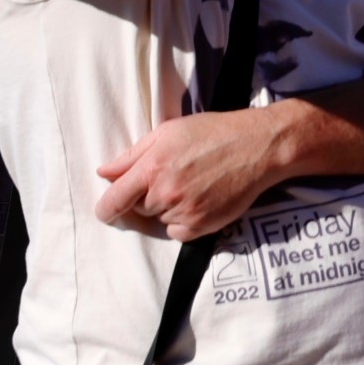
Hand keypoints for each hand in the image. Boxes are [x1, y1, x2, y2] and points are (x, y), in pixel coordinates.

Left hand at [94, 106, 286, 240]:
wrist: (259, 146)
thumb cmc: (214, 133)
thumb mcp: (169, 132)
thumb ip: (132, 155)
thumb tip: (104, 173)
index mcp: (152, 168)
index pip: (113, 201)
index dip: (106, 209)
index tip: (107, 211)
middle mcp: (165, 193)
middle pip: (137, 210)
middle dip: (146, 198)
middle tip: (171, 179)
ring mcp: (184, 212)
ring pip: (158, 220)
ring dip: (167, 209)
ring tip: (191, 186)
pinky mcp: (201, 226)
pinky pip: (176, 233)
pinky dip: (182, 222)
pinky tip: (199, 201)